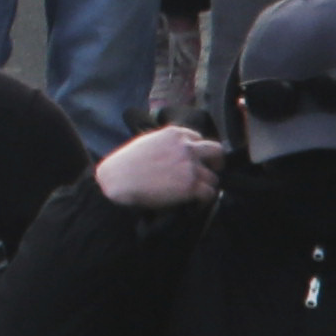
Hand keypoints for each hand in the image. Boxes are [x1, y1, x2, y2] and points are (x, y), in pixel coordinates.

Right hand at [97, 120, 224, 208]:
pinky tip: (193, 201)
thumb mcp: (148, 141)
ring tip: (194, 192)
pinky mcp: (191, 186)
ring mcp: (190, 167)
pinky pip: (210, 193)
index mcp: (174, 134)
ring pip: (213, 178)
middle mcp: (186, 148)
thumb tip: (178, 150)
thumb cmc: (127, 162)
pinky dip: (204, 199)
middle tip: (210, 171)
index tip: (195, 159)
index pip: (198, 138)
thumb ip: (167, 142)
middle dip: (216, 162)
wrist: (119, 180)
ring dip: (205, 185)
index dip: (197, 150)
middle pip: (217, 151)